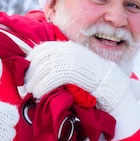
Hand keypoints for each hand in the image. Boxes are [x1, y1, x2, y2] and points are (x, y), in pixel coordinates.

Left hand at [24, 41, 139, 138]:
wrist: (113, 88)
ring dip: (34, 82)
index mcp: (67, 46)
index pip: (41, 49)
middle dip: (30, 73)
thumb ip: (59, 63)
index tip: (26, 73)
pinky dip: (42, 87)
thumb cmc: (92, 81)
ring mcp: (71, 58)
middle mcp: (68, 49)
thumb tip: (37, 68)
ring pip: (43, 69)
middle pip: (39, 59)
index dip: (30, 61)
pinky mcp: (74, 70)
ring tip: (32, 92)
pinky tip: (39, 94)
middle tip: (26, 86)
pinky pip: (51, 77)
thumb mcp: (74, 66)